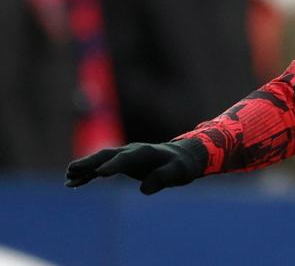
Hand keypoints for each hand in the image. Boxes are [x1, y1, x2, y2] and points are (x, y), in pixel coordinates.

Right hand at [65, 139, 206, 194]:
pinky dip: (87, 174)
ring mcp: (124, 157)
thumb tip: (144, 189)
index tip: (100, 173)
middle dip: (91, 162)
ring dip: (85, 168)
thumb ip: (163, 178)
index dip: (114, 165)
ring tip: (68, 177)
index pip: (126, 158)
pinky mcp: (121, 164)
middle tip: (73, 169)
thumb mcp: (178, 172)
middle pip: (108, 155)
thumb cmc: (180, 166)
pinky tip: (72, 182)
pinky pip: (100, 168)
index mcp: (145, 152)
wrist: (180, 158)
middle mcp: (132, 151)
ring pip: (101, 161)